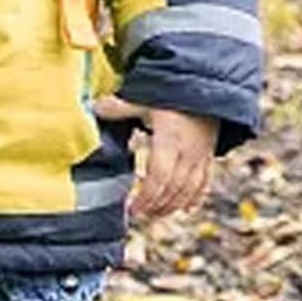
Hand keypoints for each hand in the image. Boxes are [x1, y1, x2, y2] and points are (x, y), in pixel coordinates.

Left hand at [90, 95, 218, 220]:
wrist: (208, 85)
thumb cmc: (171, 92)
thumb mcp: (144, 98)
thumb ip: (119, 107)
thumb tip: (92, 107)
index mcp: (170, 140)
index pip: (159, 176)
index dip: (146, 196)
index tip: (132, 209)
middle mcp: (188, 152)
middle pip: (174, 188)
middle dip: (156, 205)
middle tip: (140, 215)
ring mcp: (201, 155)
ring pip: (190, 189)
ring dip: (172, 205)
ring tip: (155, 215)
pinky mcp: (209, 155)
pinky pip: (205, 182)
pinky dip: (196, 197)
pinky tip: (186, 209)